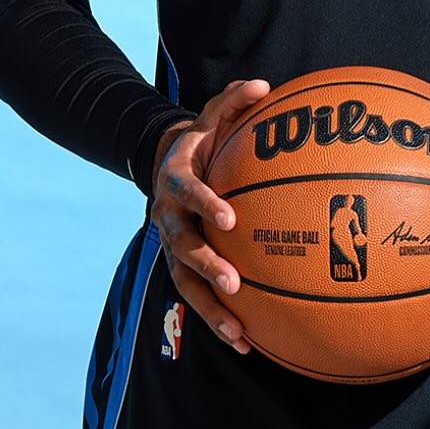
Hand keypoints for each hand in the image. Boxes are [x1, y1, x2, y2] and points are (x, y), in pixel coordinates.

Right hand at [150, 78, 269, 354]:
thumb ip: (234, 99)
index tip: (229, 218)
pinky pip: (197, 299)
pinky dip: (219, 320)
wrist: (164, 165)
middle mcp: (169, 216)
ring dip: (210, 308)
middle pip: (182, 246)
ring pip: (185, 283)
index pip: (188, 191)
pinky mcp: (181, 268)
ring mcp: (172, 246)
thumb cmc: (201, 141)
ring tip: (238, 331)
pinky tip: (247, 343)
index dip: (205, 203)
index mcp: (177, 179)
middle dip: (206, 265)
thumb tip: (264, 85)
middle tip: (233, 281)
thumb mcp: (211, 116)